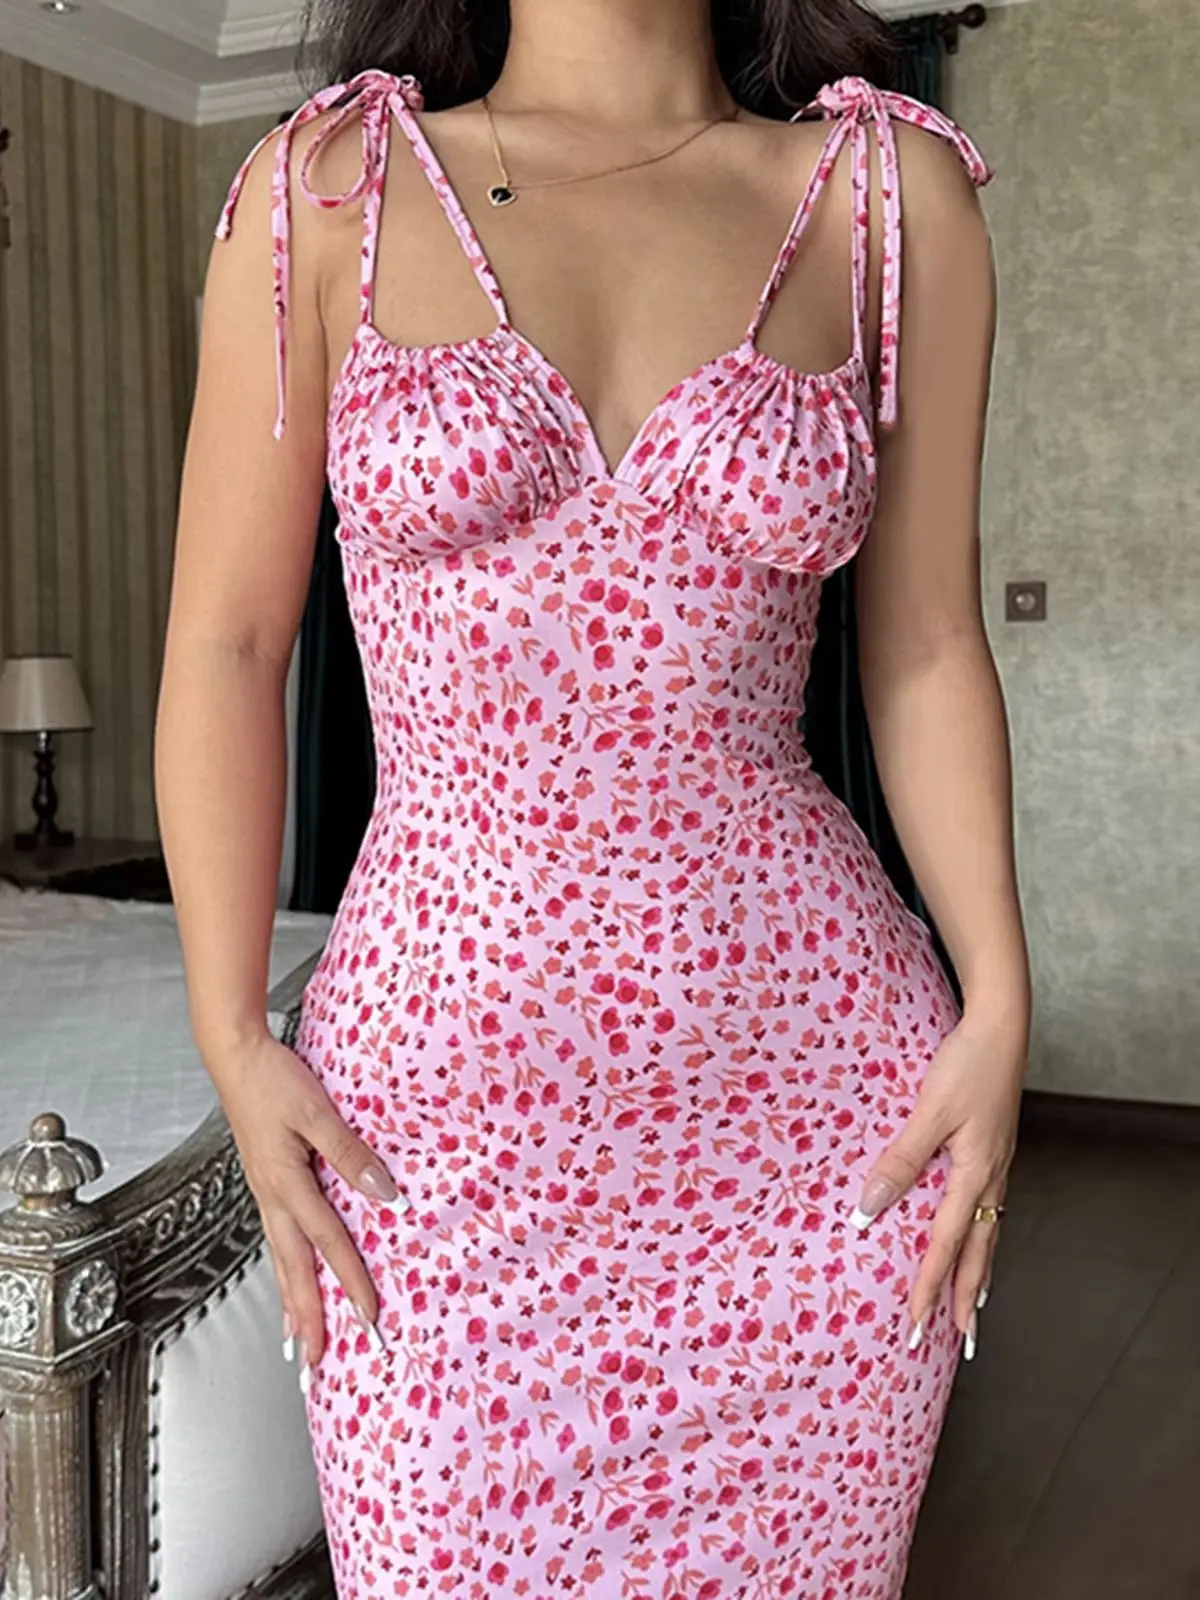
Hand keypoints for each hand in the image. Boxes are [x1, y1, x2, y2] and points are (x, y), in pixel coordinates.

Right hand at [213, 1031, 402, 1373]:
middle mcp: (272, 1198)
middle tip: (317, 1369)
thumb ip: (351, 1155)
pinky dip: (285, 1272)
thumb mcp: (319, 1113)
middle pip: (294, 1272)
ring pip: (282, 1262)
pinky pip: (278, 1241)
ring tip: (300, 1346)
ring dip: (292, 1306)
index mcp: (286, 1184)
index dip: (351, 1284)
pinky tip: (292, 1282)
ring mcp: (265, 1194)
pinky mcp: (265, 1184)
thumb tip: (386, 1194)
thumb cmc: (274, 1079)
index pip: (329, 1245)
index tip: (371, 1320)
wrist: (234, 1057)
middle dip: (308, 1322)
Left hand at [849, 1006, 1027, 1356]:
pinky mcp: (996, 1151)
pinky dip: (984, 1238)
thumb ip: (901, 1162)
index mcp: (976, 1175)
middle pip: (978, 1253)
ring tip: (974, 1307)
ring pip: (989, 1233)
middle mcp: (992, 1178)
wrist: (1001, 1030)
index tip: (916, 1326)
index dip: (929, 1288)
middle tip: (963, 1343)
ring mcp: (998, 1166)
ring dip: (979, 1273)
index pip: (945, 1245)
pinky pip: (990, 1210)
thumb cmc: (966, 1066)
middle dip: (965, 1299)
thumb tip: (870, 1211)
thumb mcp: (930, 1112)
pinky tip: (977, 1237)